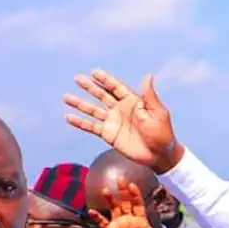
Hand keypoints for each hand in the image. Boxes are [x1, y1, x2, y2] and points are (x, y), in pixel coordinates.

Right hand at [64, 70, 182, 171]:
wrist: (159, 155)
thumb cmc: (162, 133)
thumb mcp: (158, 113)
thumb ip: (149, 96)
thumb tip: (148, 76)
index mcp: (133, 102)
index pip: (116, 88)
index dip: (106, 80)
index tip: (95, 72)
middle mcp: (120, 110)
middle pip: (102, 95)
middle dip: (90, 87)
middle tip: (77, 78)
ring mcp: (113, 122)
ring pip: (93, 110)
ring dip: (80, 103)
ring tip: (66, 97)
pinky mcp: (108, 134)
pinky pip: (91, 127)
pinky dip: (80, 122)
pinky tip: (69, 117)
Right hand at [88, 177, 153, 227]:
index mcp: (140, 220)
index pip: (138, 204)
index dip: (135, 194)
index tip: (132, 185)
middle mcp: (129, 219)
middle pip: (125, 202)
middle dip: (122, 191)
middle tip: (119, 180)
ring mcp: (118, 224)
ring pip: (113, 209)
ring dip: (110, 200)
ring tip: (106, 191)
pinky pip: (101, 222)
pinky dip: (97, 216)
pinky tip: (92, 211)